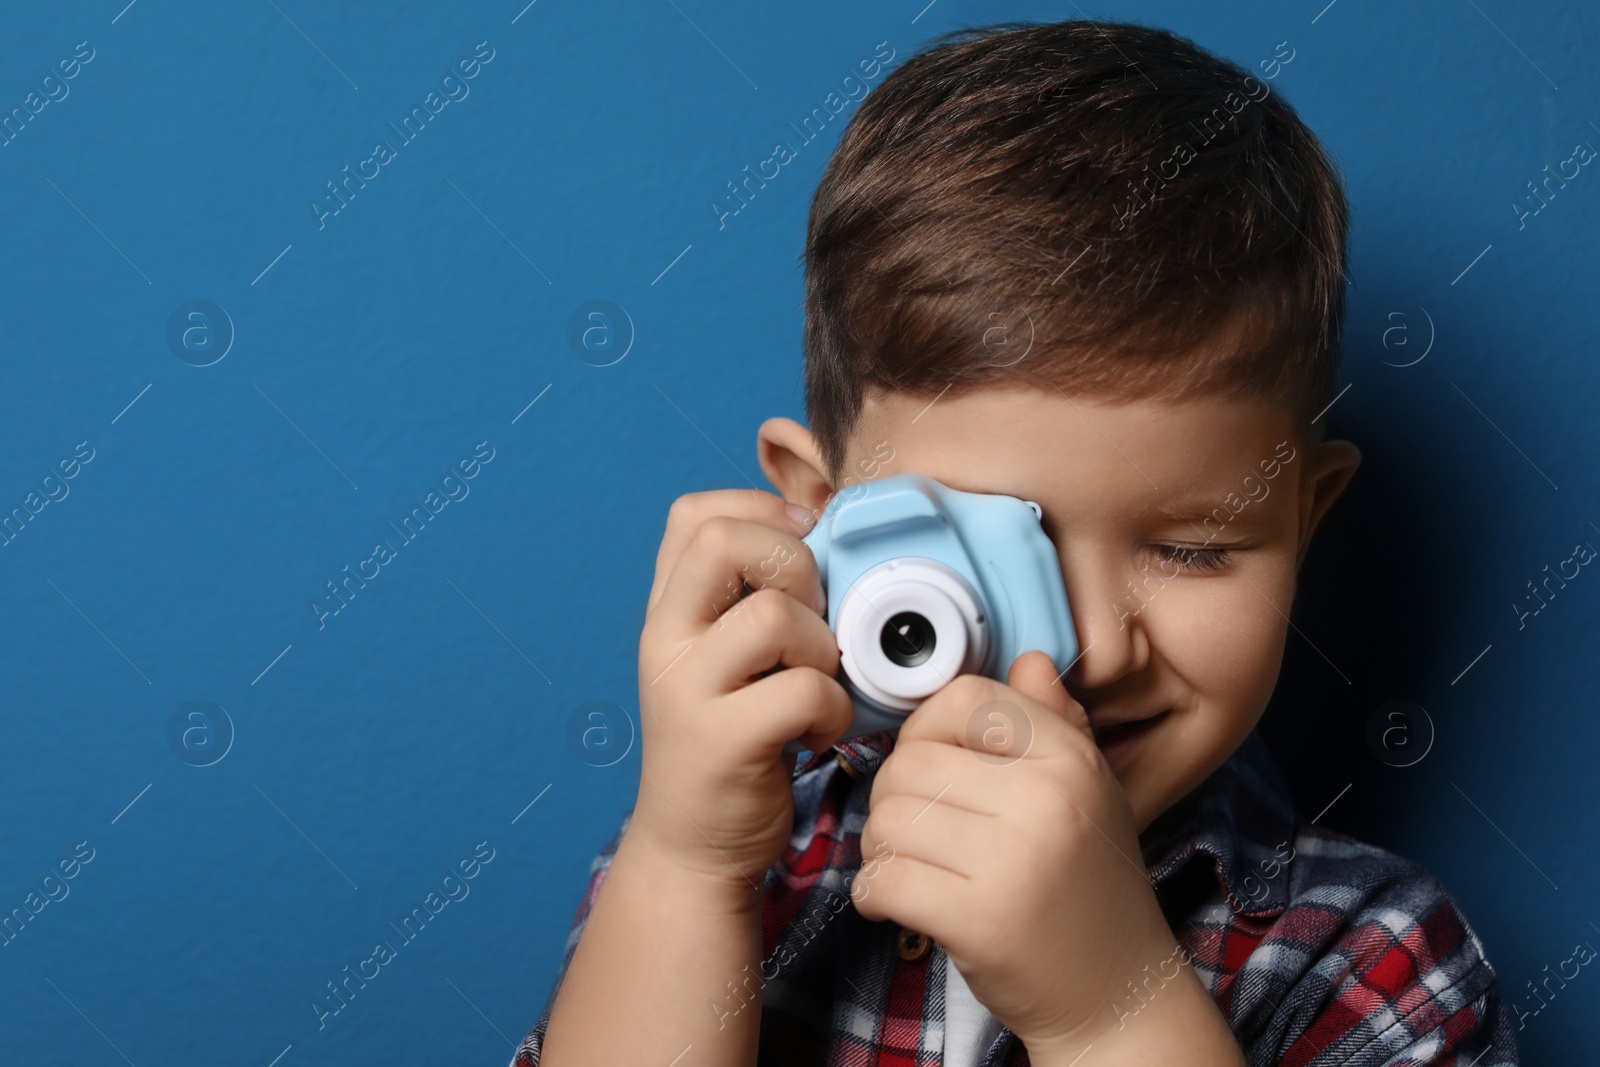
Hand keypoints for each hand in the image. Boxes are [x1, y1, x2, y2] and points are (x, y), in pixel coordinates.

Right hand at [627, 489, 854, 900]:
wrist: (692, 846)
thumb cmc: (728, 741)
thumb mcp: (721, 659)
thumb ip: (748, 600)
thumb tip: (826, 541)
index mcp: (667, 611)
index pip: (693, 514)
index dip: (760, 511)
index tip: (802, 550)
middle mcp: (664, 640)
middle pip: (725, 542)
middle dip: (795, 565)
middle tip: (813, 619)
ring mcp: (686, 689)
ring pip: (774, 615)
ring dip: (822, 647)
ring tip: (816, 686)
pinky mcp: (722, 741)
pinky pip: (804, 690)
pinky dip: (833, 709)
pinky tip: (817, 732)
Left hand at [848, 651, 1178, 1048]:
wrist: (1118, 992)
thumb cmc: (1090, 889)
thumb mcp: (1087, 794)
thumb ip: (1054, 724)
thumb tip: (1029, 661)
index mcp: (1071, 759)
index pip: (964, 699)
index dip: (926, 729)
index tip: (928, 765)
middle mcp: (1048, 799)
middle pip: (911, 761)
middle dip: (893, 798)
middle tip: (914, 831)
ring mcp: (1014, 859)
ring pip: (889, 819)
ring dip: (881, 848)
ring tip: (911, 867)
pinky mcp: (980, 919)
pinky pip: (885, 879)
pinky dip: (875, 894)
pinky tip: (899, 904)